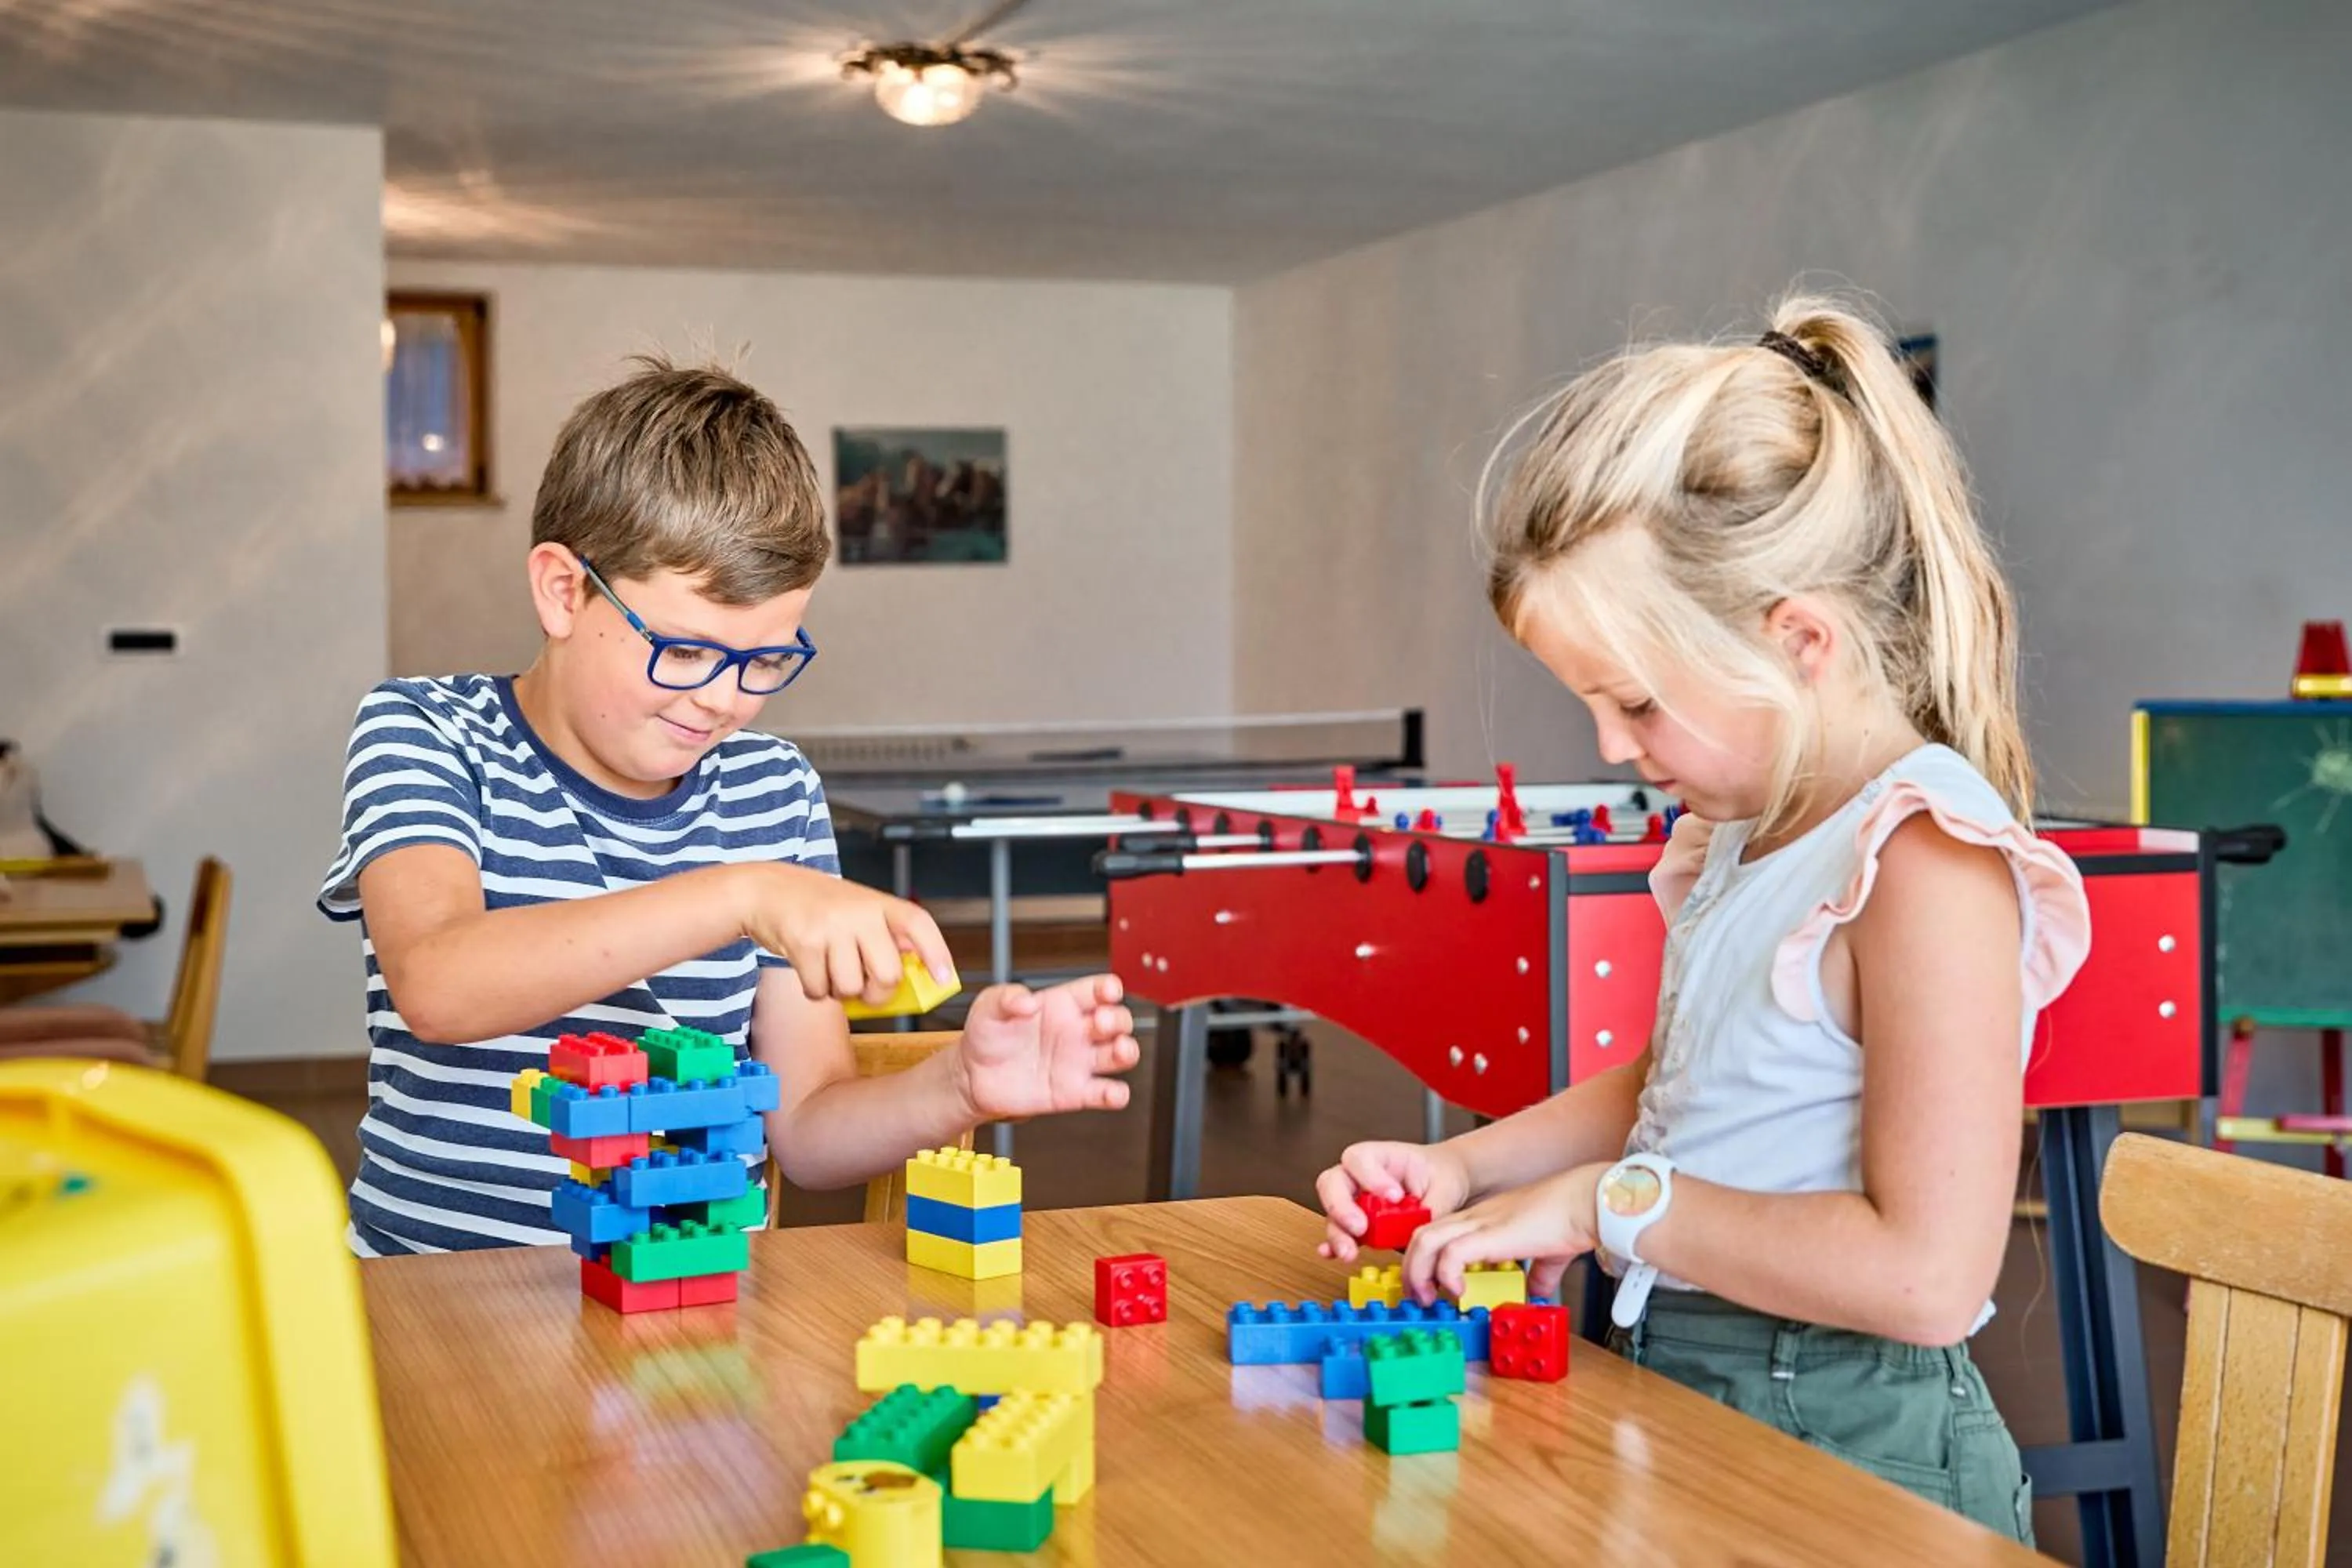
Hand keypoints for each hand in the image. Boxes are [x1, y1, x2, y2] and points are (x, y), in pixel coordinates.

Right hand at [733, 863, 957, 1004]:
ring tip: (830, 969)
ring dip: (840, 992)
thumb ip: (884, 936)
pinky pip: (820, 990)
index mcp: (878, 903)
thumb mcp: (858, 909)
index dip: (936, 952)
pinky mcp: (804, 943)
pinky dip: (815, 990)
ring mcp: (831, 927)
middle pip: (887, 975)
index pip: (918, 924)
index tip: (945, 979)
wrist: (765, 890)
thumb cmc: (816, 906)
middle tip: (865, 989)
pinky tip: (810, 969)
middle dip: (877, 994)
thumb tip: (914, 974)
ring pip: (851, 988)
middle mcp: (858, 912)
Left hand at [951, 974, 1139, 1120]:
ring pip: (1122, 1054)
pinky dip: (1116, 1095)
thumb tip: (1028, 1001)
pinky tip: (1111, 1092)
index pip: (1098, 990)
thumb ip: (1006, 997)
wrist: (974, 1077)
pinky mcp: (1076, 1093)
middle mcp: (1079, 1031)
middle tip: (1100, 1023)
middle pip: (1119, 1020)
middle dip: (1118, 1019)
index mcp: (1064, 1004)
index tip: (1108, 991)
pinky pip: (1106, 1094)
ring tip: (1117, 1050)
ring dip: (1127, 1051)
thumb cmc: (987, 1036)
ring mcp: (1080, 1062)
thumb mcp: (989, 1006)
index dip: (1109, 988)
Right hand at [1314, 1141, 1471, 1263]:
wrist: (1444, 1182)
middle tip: (1360, 1227)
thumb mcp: (1444, 1187)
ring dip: (1338, 1233)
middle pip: (1332, 1183)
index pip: (1360, 1159)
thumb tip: (1419, 1232)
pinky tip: (1333, 1254)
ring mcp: (1355, 1201)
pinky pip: (1339, 1233)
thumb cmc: (1441, 1175)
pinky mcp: (1358, 1224)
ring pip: (1333, 1213)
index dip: (1370, 1177)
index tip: (1394, 1196)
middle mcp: (1360, 1177)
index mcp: (1380, 1156)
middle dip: (1341, 1207)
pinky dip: (1334, 1245)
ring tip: (1349, 1252)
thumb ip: (1430, 1209)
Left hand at [1400, 1162, 1609, 1304]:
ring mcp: (1481, 1223)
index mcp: (1485, 1220)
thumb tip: (1539, 1291)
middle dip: (1411, 1269)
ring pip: (1425, 1240)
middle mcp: (1476, 1218)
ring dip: (1419, 1273)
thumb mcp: (1548, 1250)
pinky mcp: (1492, 1234)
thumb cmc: (1572, 1218)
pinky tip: (1458, 1290)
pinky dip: (1446, 1273)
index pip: (1437, 1234)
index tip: (1427, 1287)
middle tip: (1419, 1297)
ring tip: (1428, 1297)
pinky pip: (1452, 1253)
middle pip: (1420, 1236)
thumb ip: (1540, 1271)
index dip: (1424, 1261)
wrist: (1587, 1200)